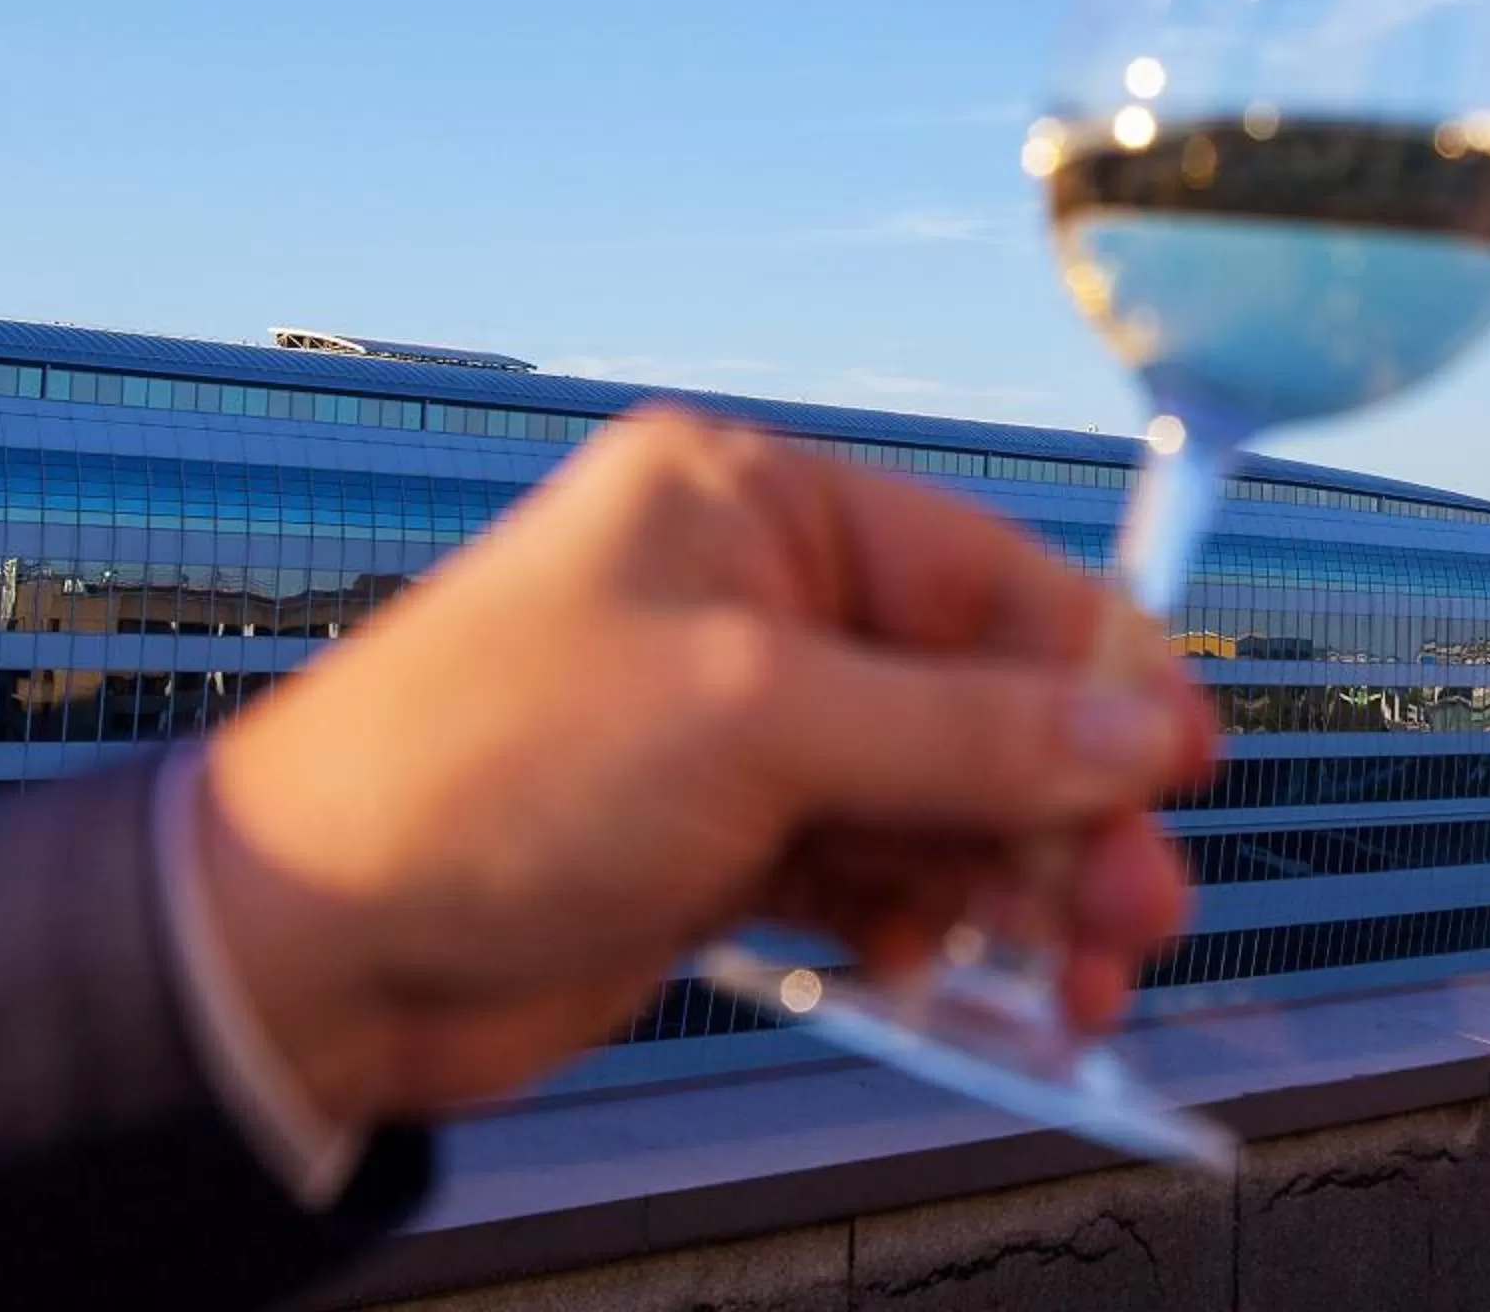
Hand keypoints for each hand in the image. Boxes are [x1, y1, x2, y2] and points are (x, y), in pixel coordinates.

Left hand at [189, 410, 1215, 1126]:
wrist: (304, 951)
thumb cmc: (485, 776)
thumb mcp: (757, 724)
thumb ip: (970, 730)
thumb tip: (1144, 726)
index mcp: (751, 505)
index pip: (983, 577)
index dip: (1099, 672)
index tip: (1185, 763)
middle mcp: (749, 603)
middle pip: (976, 698)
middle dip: (1063, 808)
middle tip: (1131, 913)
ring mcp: (732, 729)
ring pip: (933, 799)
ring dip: (1008, 888)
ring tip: (1069, 983)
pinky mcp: (713, 840)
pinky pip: (868, 873)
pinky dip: (923, 928)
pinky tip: (949, 981)